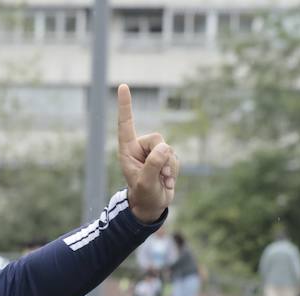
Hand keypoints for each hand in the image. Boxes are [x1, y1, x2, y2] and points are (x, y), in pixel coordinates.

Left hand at [116, 83, 178, 222]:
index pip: (126, 124)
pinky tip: (166, 181)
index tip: (124, 86)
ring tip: (160, 180)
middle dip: (161, 157)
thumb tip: (165, 148)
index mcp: (127, 150)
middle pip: (157, 139)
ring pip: (169, 149)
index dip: (126, 106)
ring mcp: (154, 153)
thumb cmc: (143, 195)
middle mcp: (140, 148)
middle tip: (158, 175)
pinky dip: (174, 171)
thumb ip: (153, 165)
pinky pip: (175, 158)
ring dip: (168, 168)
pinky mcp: (166, 158)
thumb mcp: (145, 182)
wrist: (152, 206)